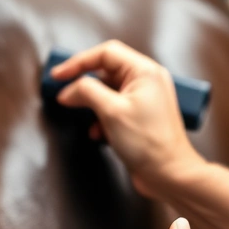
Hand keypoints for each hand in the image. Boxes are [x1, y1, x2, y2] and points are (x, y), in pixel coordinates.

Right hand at [50, 40, 205, 199]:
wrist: (170, 175)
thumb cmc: (149, 143)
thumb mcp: (111, 111)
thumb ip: (86, 92)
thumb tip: (67, 90)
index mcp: (144, 71)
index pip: (105, 53)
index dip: (78, 62)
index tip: (58, 75)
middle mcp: (146, 81)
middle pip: (105, 71)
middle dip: (83, 84)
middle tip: (63, 92)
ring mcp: (144, 99)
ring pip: (107, 91)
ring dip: (91, 104)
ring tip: (82, 116)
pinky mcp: (140, 117)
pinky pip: (113, 108)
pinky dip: (101, 118)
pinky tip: (97, 132)